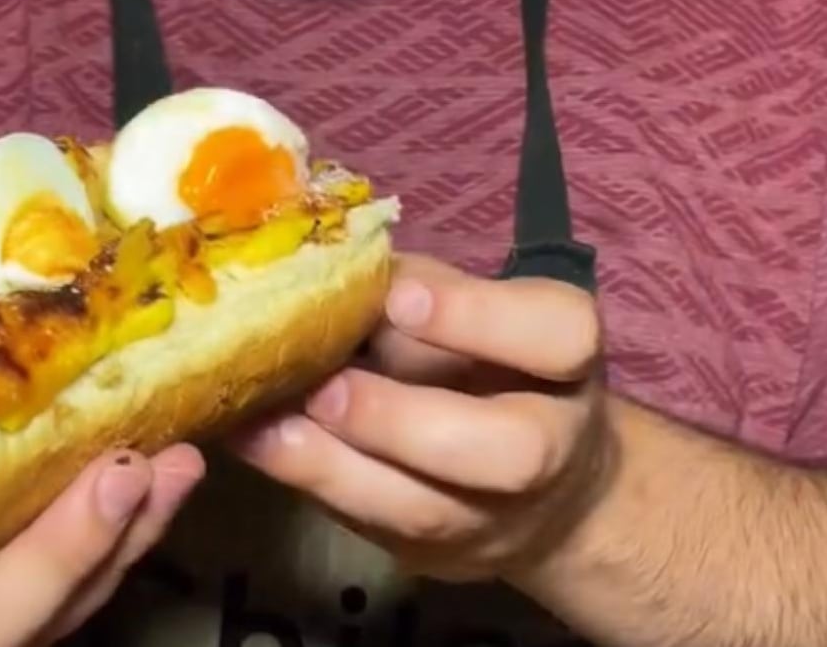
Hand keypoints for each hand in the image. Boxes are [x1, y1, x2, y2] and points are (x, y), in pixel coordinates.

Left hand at [234, 253, 609, 585]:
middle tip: (322, 388)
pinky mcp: (435, 559)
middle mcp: (551, 448)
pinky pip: (371, 528)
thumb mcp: (481, 314)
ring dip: (330, 466)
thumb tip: (341, 267)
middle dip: (402, 419)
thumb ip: (427, 291)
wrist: (548, 493)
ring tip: (260, 424)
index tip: (398, 297)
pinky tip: (256, 446)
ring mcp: (495, 518)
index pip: (557, 335)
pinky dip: (308, 484)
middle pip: (508, 452)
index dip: (479, 318)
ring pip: (423, 511)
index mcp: (570, 361)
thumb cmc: (500, 369)